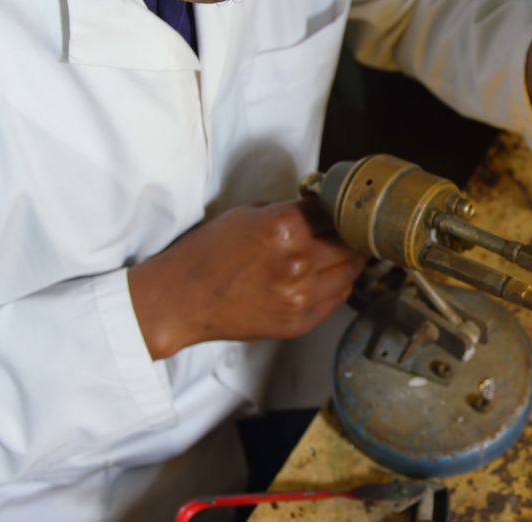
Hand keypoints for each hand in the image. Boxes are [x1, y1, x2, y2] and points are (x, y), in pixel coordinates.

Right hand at [129, 198, 363, 358]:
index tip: (341, 211)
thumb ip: (290, 211)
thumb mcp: (248, 214)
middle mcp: (298, 262)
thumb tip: (321, 209)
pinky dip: (338, 286)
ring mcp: (300, 295)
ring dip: (348, 261)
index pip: (335, 212)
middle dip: (349, 235)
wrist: (181, 298)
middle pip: (350, 243)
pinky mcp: (298, 321)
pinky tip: (327, 278)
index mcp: (286, 227)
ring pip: (350, 273)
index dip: (338, 209)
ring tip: (340, 254)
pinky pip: (337, 300)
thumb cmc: (208, 253)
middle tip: (348, 232)